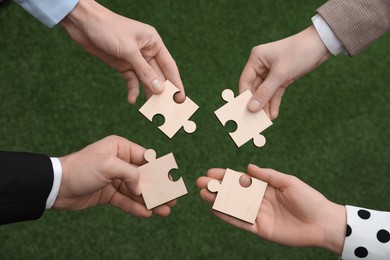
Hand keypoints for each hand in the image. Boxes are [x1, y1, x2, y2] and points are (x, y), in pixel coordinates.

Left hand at [54, 135, 174, 216]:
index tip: (172, 180)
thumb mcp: (109, 165)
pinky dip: (135, 207)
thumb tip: (142, 188)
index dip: (160, 169)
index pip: (145, 158)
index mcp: (120, 148)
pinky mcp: (108, 193)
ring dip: (150, 201)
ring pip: (136, 191)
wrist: (56, 186)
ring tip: (164, 210)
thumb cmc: (82, 168)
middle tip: (172, 199)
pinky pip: (125, 201)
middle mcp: (119, 162)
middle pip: (144, 176)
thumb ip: (131, 174)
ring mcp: (114, 179)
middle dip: (158, 188)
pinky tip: (147, 214)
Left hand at [60, 0, 184, 103]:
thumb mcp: (129, 51)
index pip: (169, 66)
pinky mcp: (123, 65)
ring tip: (151, 109)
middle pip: (159, 75)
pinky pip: (132, 81)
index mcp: (154, 43)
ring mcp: (135, 60)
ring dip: (148, 93)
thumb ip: (145, 71)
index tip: (180, 98)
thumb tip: (160, 89)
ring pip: (146, 80)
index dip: (176, 83)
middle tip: (167, 108)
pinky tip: (131, 100)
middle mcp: (147, 52)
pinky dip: (132, 90)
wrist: (83, 23)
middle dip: (162, 91)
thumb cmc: (109, 29)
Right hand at [197, 164, 345, 253]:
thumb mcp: (289, 182)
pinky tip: (215, 210)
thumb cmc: (309, 199)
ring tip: (202, 195)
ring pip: (233, 207)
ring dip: (218, 201)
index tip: (210, 172)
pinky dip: (228, 216)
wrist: (322, 223)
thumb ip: (268, 176)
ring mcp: (258, 215)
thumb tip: (248, 167)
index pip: (241, 180)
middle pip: (233, 193)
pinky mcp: (260, 229)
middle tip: (200, 182)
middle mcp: (259, 200)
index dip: (225, 176)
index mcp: (265, 187)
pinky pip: (241, 222)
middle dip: (217, 187)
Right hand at [239, 26, 330, 118]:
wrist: (321, 45)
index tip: (245, 112)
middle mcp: (261, 65)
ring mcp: (271, 72)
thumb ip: (265, 92)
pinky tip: (273, 114)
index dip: (245, 97)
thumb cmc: (298, 53)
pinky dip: (274, 102)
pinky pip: (274, 92)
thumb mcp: (280, 74)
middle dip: (256, 103)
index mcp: (256, 59)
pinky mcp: (281, 77)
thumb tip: (251, 108)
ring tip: (265, 120)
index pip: (245, 81)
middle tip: (255, 119)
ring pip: (265, 92)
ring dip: (265, 105)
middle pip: (254, 88)